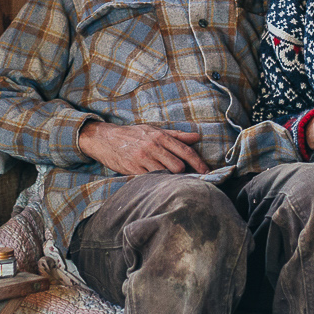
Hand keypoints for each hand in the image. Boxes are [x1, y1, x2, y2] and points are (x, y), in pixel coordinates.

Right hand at [78, 120, 209, 174]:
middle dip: (184, 174)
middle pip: (178, 166)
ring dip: (171, 180)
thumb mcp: (154, 130)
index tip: (207, 173)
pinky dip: (157, 183)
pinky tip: (158, 183)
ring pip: (165, 174)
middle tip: (187, 178)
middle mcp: (153, 147)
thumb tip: (197, 136)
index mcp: (160, 136)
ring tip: (173, 182)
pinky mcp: (133, 169)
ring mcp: (142, 159)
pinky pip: (151, 180)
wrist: (105, 139)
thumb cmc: (133, 134)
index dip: (199, 164)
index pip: (186, 151)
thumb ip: (176, 135)